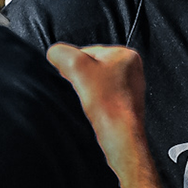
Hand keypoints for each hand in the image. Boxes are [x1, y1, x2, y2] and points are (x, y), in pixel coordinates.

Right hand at [46, 43, 166, 187]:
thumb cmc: (107, 103)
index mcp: (126, 54)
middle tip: (80, 91)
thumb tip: (55, 53)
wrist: (120, 136)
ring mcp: (130, 88)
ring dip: (86, 91)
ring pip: (95, 83)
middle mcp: (132, 70)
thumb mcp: (76, 67)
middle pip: (91, 67)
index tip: (71, 77)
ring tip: (88, 102)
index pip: (87, 51)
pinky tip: (94, 110)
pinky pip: (102, 98)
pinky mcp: (125, 105)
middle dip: (80, 78)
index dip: (73, 65)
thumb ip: (61, 52)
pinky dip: (94, 103)